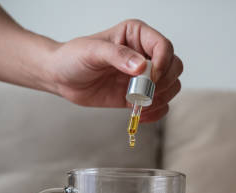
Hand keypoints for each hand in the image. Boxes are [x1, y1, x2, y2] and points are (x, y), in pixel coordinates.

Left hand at [45, 19, 182, 121]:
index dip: (162, 63)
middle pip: (174, 67)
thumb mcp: (91, 51)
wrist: (62, 78)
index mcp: (136, 35)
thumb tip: (141, 67)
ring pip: (172, 86)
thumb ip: (117, 55)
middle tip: (144, 93)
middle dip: (163, 83)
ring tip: (140, 105)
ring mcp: (145, 76)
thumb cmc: (73, 58)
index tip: (150, 77)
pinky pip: (161, 105)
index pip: (163, 46)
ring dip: (161, 99)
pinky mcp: (141, 95)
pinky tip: (140, 115)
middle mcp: (145, 54)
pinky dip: (156, 113)